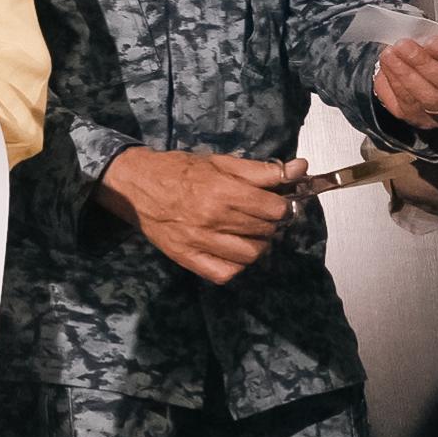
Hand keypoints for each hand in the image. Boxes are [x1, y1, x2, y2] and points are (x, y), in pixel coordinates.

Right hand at [93, 147, 300, 283]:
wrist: (137, 186)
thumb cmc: (180, 170)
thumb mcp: (220, 163)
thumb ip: (261, 170)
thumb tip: (301, 168)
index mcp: (223, 191)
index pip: (274, 209)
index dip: (281, 205)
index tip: (275, 203)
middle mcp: (213, 219)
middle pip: (265, 231)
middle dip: (270, 224)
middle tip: (260, 216)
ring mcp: (200, 242)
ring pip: (250, 255)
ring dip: (257, 245)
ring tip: (248, 234)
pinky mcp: (188, 259)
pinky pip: (225, 273)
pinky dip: (235, 265)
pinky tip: (232, 251)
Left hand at [372, 33, 437, 134]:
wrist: (436, 78)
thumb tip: (422, 33)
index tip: (432, 42)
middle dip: (423, 64)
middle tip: (404, 46)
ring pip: (426, 100)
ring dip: (404, 75)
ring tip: (389, 54)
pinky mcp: (423, 123)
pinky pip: (406, 108)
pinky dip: (392, 87)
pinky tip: (385, 69)